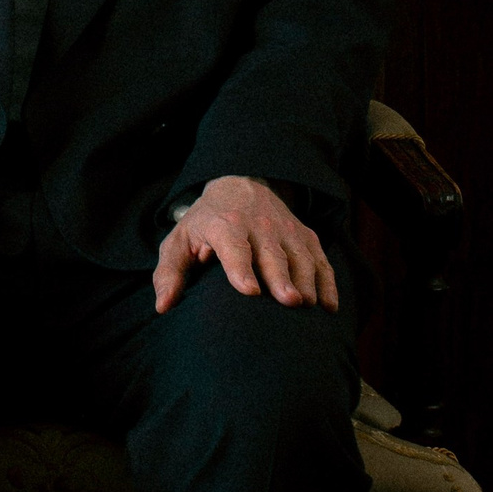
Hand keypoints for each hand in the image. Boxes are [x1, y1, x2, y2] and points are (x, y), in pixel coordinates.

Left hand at [153, 175, 337, 312]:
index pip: (234, 246)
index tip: (250, 291)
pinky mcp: (305, 235)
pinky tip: (329, 307)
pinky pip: (320, 259)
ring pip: (301, 257)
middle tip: (291, 302)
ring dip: (308, 281)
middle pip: (273, 254)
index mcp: (225, 224)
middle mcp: (259, 224)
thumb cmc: (205, 223)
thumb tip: (163, 306)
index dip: (242, 268)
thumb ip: (169, 272)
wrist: (240, 183)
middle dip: (282, 277)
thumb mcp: (180, 240)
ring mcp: (286, 229)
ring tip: (310, 306)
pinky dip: (328, 282)